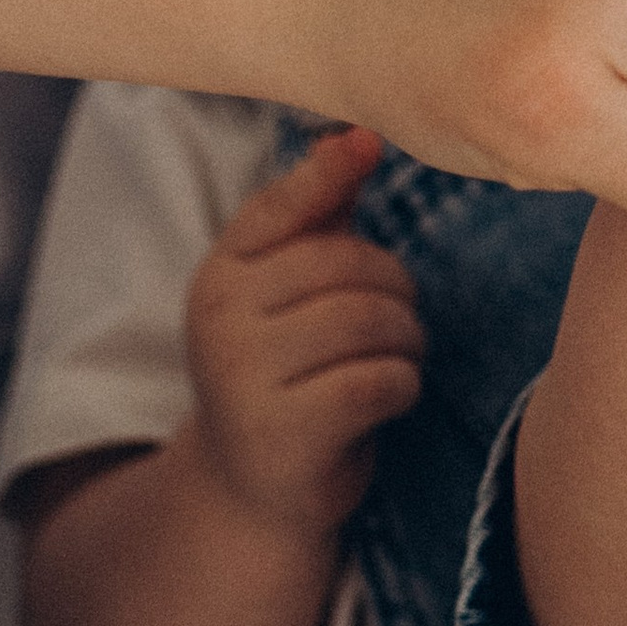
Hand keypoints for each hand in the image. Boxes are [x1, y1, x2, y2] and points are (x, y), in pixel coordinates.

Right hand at [183, 129, 423, 535]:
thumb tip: (359, 133)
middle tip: (401, 317)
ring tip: (401, 355)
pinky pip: (377, 380)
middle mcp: (219, 320)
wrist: (253, 491)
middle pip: (345, 265)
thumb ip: (320, 214)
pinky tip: (392, 394)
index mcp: (220, 275)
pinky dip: (403, 383)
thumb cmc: (288, 370)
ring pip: (368, 320)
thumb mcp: (288, 292)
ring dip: (407, 338)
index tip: (370, 143)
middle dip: (397, 288)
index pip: (280, 207)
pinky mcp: (283, 433)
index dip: (327, 172)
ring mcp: (243, 378)